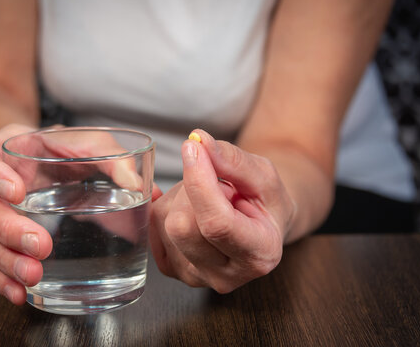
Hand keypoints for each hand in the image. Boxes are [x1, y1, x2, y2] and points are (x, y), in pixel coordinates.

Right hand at [0, 124, 161, 304]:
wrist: (57, 161)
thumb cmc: (69, 149)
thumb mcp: (90, 143)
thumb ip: (113, 157)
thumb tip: (137, 185)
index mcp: (7, 152)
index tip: (16, 192)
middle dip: (8, 229)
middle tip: (40, 244)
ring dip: (7, 260)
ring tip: (33, 274)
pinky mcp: (7, 239)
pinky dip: (4, 279)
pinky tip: (19, 293)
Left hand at [150, 130, 295, 292]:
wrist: (260, 226)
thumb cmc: (266, 201)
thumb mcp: (264, 175)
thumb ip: (234, 160)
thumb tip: (199, 142)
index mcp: (258, 254)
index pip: (216, 223)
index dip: (200, 183)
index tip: (194, 148)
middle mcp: (225, 276)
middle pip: (182, 225)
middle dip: (192, 188)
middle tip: (217, 181)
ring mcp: (194, 277)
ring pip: (164, 222)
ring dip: (181, 196)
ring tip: (210, 197)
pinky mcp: (171, 269)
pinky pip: (152, 226)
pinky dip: (167, 205)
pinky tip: (190, 205)